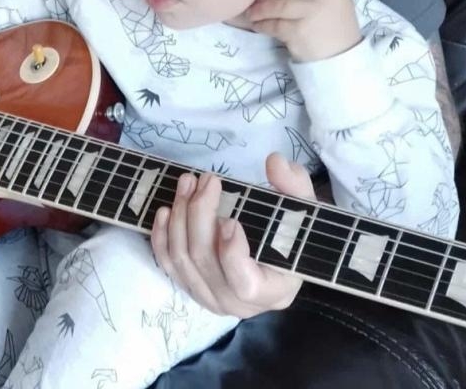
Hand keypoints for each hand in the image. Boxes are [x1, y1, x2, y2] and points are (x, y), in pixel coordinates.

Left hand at [150, 153, 312, 317]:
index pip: (245, 283)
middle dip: (199, 213)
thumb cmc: (292, 231)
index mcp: (273, 290)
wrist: (279, 250)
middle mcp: (238, 303)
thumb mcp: (303, 207)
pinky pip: (168, 265)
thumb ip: (294, 185)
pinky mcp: (191, 286)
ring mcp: (210, 297)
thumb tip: (274, 163)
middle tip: (207, 180)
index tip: (231, 219)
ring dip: (180, 216)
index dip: (232, 253)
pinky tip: (165, 210)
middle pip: (205, 260)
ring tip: (188, 183)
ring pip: (182, 259)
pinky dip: (162, 237)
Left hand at [246, 0, 361, 61]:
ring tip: (252, 13)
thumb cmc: (333, 27)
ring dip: (261, 9)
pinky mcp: (300, 31)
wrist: (342, 58)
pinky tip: (257, 26)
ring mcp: (313, 13)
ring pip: (278, 5)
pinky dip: (262, 24)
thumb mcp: (332, 0)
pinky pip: (275, 24)